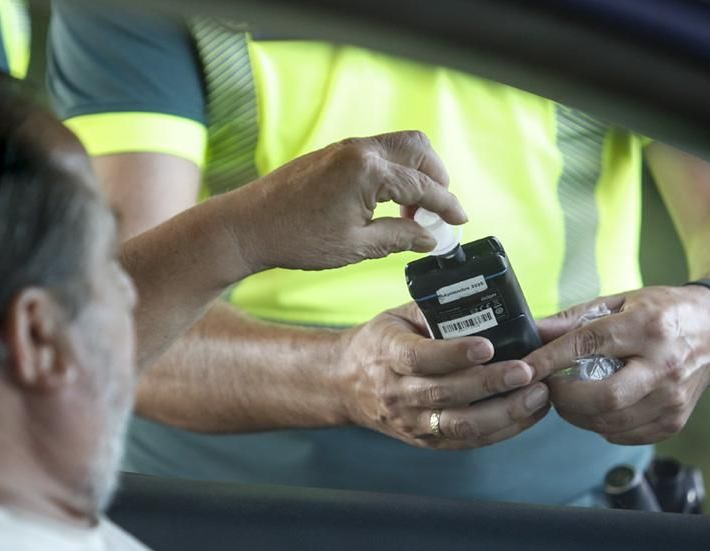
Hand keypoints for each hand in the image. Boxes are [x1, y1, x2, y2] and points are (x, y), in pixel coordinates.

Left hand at [214, 131, 467, 272]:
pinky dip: (394, 170)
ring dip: (416, 173)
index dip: (447, 206)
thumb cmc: (296, 238)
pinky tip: (387, 202)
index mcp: (368, 170)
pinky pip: (378, 151)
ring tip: (412, 211)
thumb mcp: (356, 246)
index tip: (461, 222)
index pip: (423, 186)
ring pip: (399, 146)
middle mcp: (360, 149)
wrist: (248, 226)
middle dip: (437, 179)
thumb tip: (430, 238)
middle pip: (419, 150)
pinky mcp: (334, 153)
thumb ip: (399, 237)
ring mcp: (345, 147)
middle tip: (438, 213)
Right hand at [336, 303, 550, 449]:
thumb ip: (435, 312)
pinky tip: (528, 413)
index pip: (420, 357)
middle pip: (446, 393)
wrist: (343, 384)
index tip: (487, 346)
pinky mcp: (425, 440)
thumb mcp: (397, 317)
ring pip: (460, 425)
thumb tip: (486, 302)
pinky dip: (502, 430)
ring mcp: (411, 421)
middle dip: (491, 383)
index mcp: (388, 355)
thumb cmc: (378, 344)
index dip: (454, 353)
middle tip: (527, 371)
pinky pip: (466, 441)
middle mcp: (398, 393)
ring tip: (537, 395)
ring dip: (504, 412)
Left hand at [522, 285, 709, 444]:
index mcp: (647, 327)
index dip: (550, 359)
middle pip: (604, 397)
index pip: (589, 344)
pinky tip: (597, 410)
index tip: (525, 368)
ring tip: (569, 398)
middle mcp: (664, 365)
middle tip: (550, 388)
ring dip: (578, 416)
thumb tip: (533, 332)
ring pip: (611, 423)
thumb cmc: (664, 312)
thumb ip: (574, 319)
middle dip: (565, 398)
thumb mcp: (620, 301)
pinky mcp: (675, 420)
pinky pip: (626, 435)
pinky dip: (602, 426)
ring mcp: (672, 398)